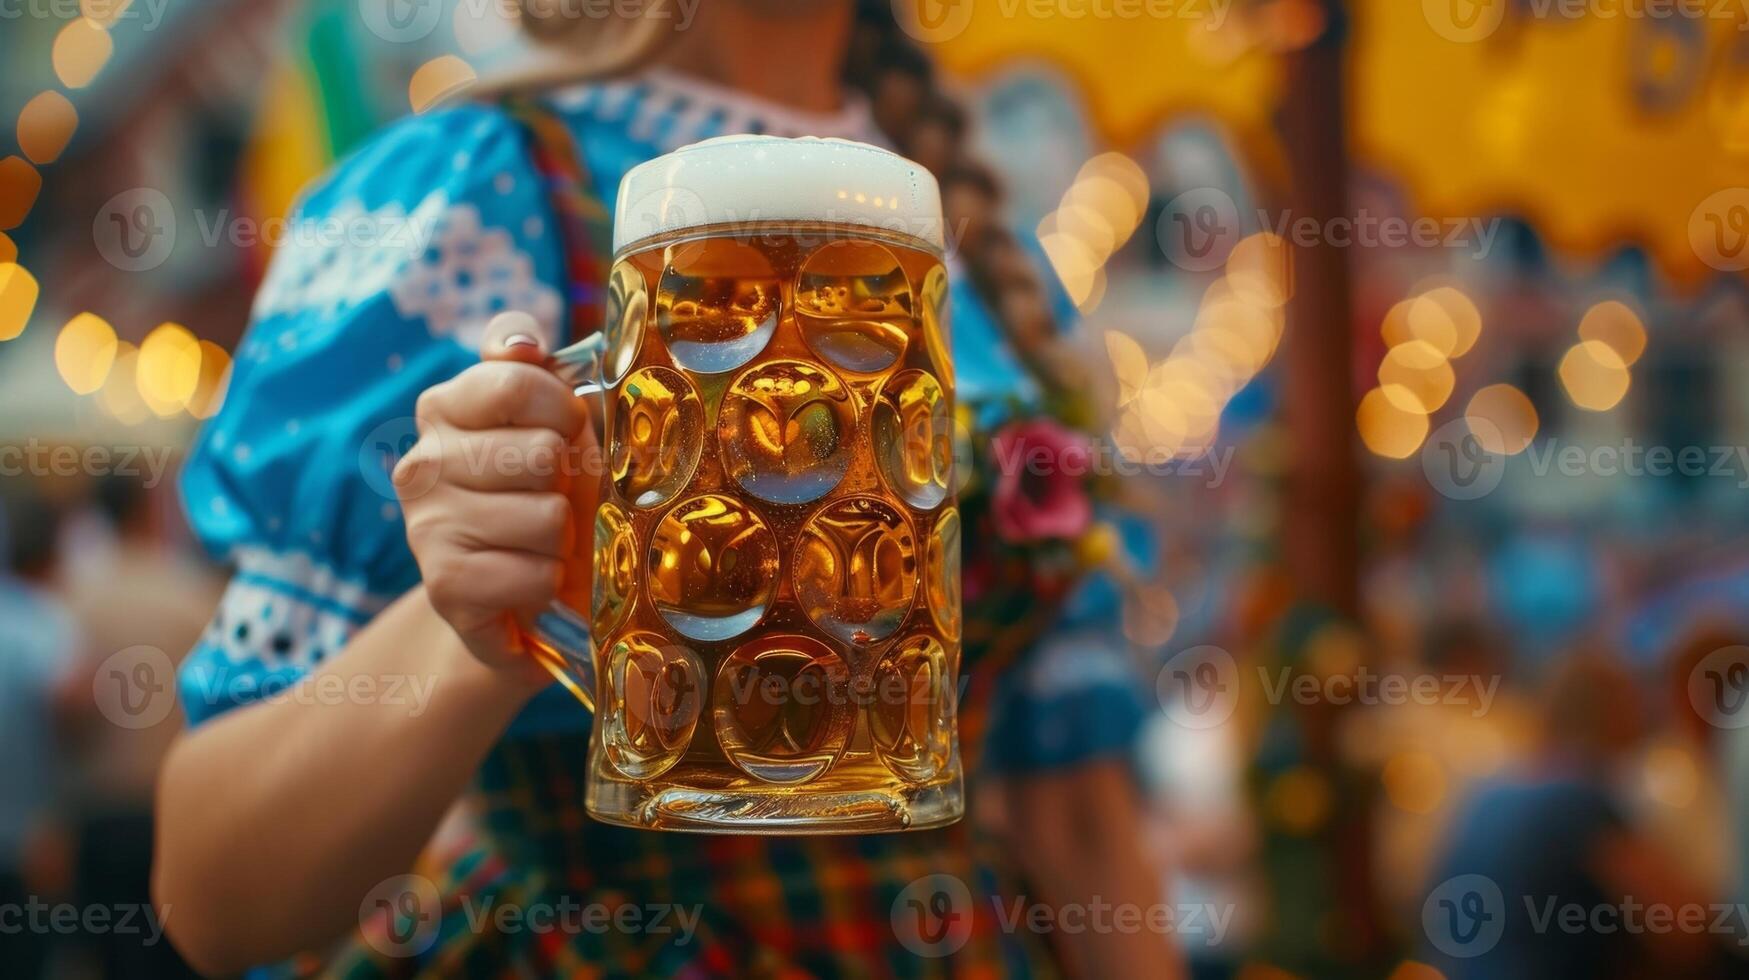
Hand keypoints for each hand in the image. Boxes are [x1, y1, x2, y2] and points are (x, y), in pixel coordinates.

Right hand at [395, 312, 597, 680]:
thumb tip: (521, 342)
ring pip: (547, 516)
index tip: (564, 433)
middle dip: (567, 482)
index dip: (563, 411)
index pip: (518, 381)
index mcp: (444, 408)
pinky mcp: (444, 585)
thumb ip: (536, 371)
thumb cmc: (546, 498)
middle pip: (541, 452)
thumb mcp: (552, 425)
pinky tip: (527, 581)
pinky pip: (537, 573)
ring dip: (562, 537)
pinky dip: (549, 581)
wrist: (524, 598)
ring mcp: (425, 525)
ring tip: (540, 543)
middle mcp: (422, 462)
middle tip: (551, 500)